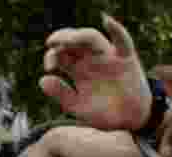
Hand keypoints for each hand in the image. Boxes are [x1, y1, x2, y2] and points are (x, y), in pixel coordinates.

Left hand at [40, 15, 150, 130]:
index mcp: (78, 70)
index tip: (48, 67)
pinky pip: (122, 40)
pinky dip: (116, 29)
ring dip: (80, 35)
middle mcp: (91, 60)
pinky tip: (106, 20)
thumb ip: (61, 94)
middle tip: (51, 43)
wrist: (129, 122)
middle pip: (74, 43)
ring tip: (69, 39)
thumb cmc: (103, 114)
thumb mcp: (78, 107)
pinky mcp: (126, 58)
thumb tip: (42, 80)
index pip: (61, 55)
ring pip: (92, 38)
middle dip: (61, 39)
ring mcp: (108, 57)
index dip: (52, 56)